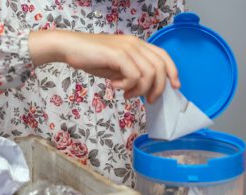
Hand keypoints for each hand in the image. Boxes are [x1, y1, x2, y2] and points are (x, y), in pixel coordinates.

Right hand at [29, 30, 179, 102]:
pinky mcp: (118, 55)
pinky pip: (134, 76)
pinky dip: (127, 86)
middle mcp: (135, 44)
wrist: (70, 48)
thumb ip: (131, 73)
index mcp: (137, 44)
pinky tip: (114, 86)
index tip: (175, 86)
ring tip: (126, 94)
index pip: (163, 56)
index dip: (172, 72)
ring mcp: (127, 48)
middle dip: (157, 88)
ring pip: (149, 74)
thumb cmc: (91, 57)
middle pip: (160, 68)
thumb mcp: (117, 66)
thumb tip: (143, 89)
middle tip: (147, 100)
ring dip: (140, 90)